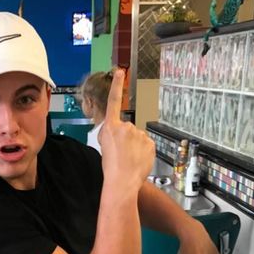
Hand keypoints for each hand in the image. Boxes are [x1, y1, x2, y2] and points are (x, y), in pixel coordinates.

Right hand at [99, 68, 154, 191]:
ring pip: (137, 138)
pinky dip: (143, 152)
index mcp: (111, 128)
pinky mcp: (149, 143)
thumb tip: (118, 133)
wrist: (121, 181)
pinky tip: (137, 161)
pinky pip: (146, 145)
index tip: (119, 72)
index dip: (116, 86)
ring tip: (129, 161)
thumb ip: (111, 135)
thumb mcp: (103, 147)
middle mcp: (126, 127)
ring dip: (135, 147)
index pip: (113, 102)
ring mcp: (139, 134)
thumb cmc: (110, 168)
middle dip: (126, 140)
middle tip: (121, 155)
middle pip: (128, 130)